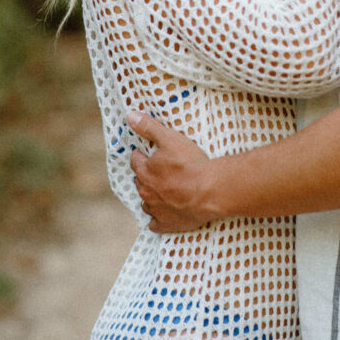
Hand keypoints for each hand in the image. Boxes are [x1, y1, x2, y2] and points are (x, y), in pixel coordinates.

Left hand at [128, 111, 215, 232]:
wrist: (209, 191)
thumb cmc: (190, 163)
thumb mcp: (169, 138)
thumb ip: (149, 126)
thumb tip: (130, 115)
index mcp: (145, 171)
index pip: (136, 160)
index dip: (141, 154)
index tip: (145, 152)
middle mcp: (146, 192)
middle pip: (140, 181)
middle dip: (145, 175)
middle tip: (156, 170)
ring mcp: (156, 210)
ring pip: (146, 202)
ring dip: (150, 196)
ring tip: (161, 190)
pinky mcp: (166, 224)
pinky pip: (155, 223)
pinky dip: (157, 218)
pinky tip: (163, 213)